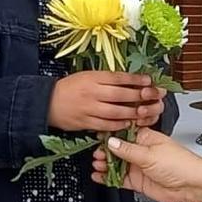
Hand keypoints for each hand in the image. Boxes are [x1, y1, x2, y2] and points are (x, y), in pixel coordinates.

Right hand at [48, 71, 164, 133]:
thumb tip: (128, 80)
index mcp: (93, 78)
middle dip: (141, 96)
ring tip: (145, 111)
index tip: (149, 80)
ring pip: (117, 112)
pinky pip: (107, 125)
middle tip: (154, 96)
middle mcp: (92, 93)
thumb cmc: (68, 88)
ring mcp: (89, 109)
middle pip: (122, 95)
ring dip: (133, 112)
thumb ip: (105, 79)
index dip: (136, 79)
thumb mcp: (86, 76)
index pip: (119, 77)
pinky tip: (129, 123)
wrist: (46, 102)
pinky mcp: (86, 122)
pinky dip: (119, 125)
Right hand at [94, 128, 201, 201]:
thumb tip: (111, 141)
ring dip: (106, 165)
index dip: (110, 136)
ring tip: (97, 165)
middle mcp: (141, 151)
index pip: (123, 134)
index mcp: (146, 138)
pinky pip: (120, 178)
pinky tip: (100, 176)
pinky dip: (109, 178)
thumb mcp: (150, 154)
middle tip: (96, 155)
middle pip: (117, 150)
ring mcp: (139, 166)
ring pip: (117, 164)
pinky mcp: (138, 180)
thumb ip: (128, 150)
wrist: (192, 186)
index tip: (97, 138)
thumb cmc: (180, 164)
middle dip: (105, 152)